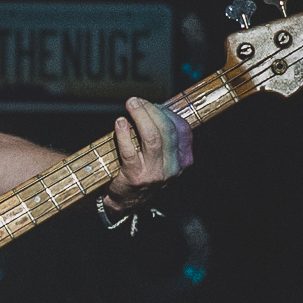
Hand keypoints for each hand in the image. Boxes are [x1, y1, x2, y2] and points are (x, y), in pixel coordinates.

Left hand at [103, 97, 192, 211]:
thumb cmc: (142, 170)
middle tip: (136, 101)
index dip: (167, 113)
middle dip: (151, 110)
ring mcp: (155, 174)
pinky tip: (119, 123)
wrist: (126, 201)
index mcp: (183, 160)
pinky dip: (124, 133)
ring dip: (140, 117)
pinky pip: (130, 151)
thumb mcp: (161, 156)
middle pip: (167, 131)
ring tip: (130, 105)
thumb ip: (162, 136)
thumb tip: (154, 107)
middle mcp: (173, 168)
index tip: (152, 104)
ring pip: (153, 138)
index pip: (183, 130)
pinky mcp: (135, 177)